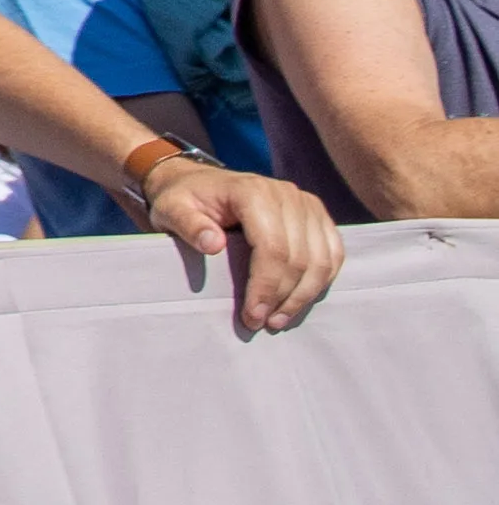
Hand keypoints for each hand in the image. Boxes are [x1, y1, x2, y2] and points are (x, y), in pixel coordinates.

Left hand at [144, 156, 343, 337]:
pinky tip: (300, 300)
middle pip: (300, 258)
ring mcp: (306, 203)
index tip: (253, 316)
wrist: (198, 183)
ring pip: (321, 260)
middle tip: (262, 322)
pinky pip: (332, 254)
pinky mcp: (317, 216)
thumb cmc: (184, 199)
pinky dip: (320, 281)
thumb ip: (188, 225)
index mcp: (253, 191)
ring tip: (279, 318)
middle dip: (283, 297)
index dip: (266, 286)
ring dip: (304, 295)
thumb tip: (213, 245)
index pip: (272, 248)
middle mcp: (286, 194)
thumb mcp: (172, 209)